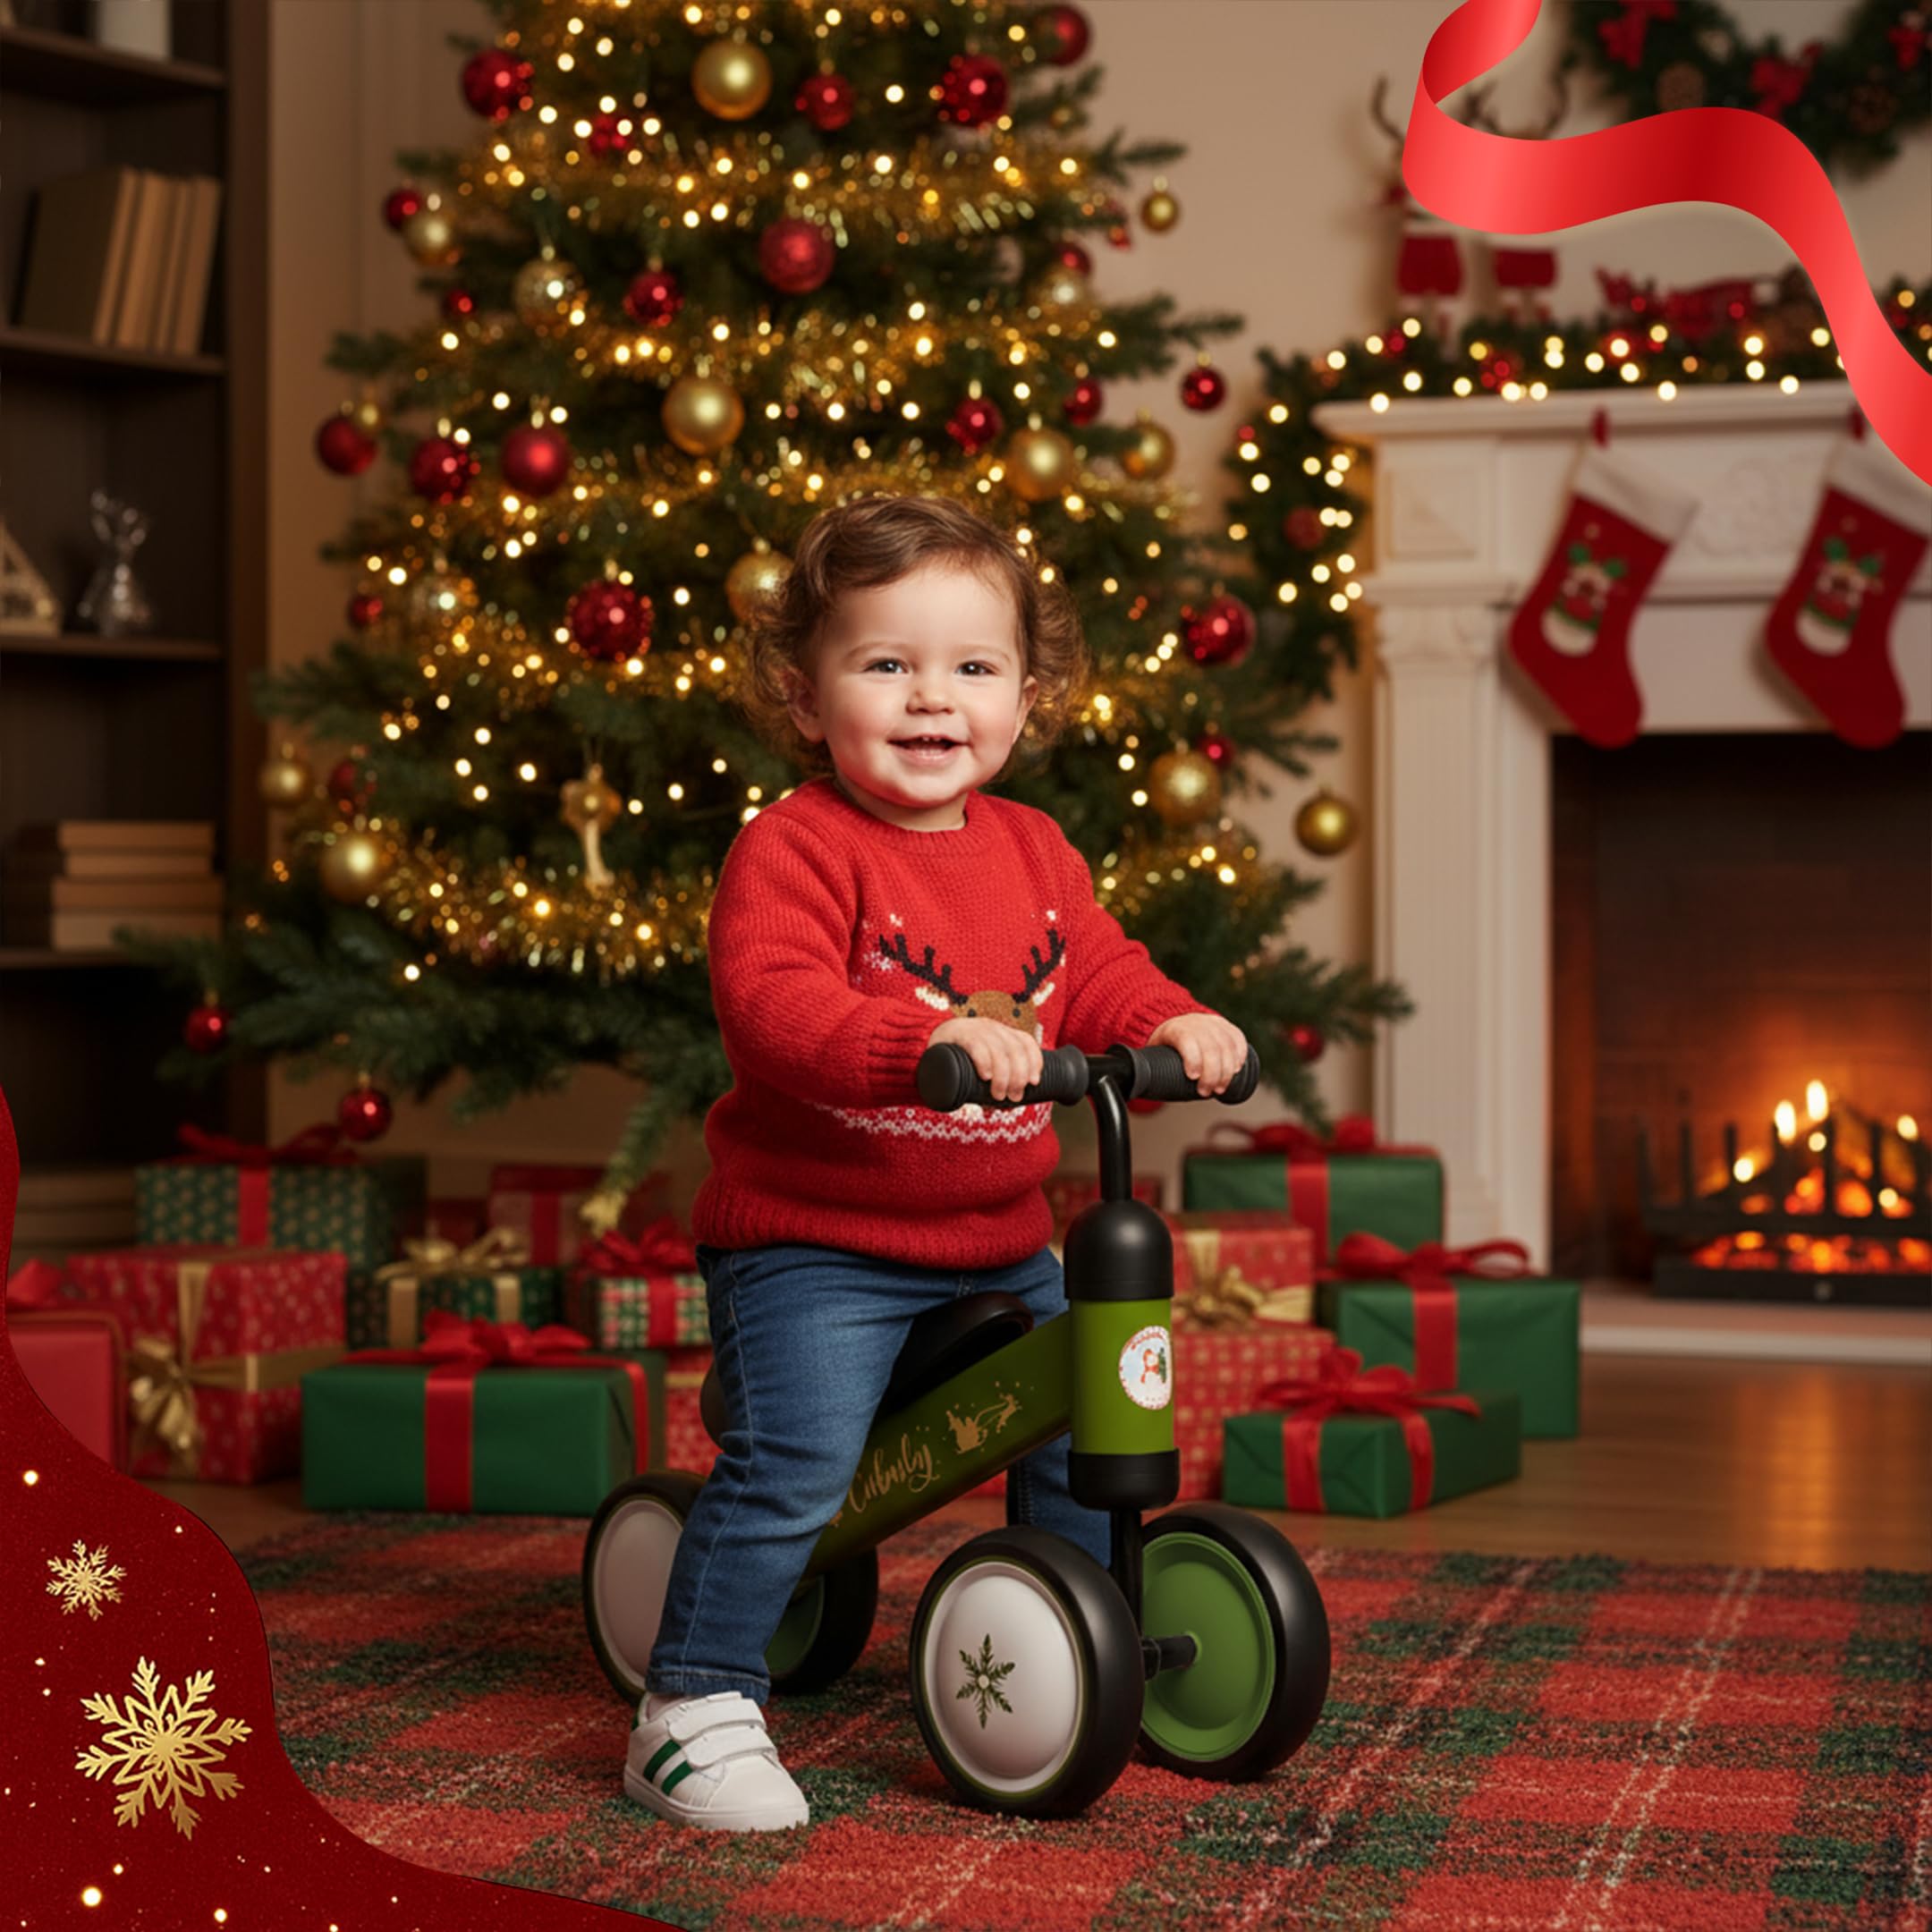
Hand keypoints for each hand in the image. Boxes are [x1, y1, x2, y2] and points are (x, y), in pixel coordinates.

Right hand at [927, 1016, 1043, 1103]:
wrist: (926, 1042)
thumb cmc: (957, 1059)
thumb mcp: (981, 1061)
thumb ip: (995, 1075)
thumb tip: (1008, 1103)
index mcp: (1001, 1032)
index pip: (1025, 1041)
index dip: (1034, 1061)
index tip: (1034, 1082)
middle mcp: (991, 1027)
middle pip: (1015, 1050)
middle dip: (1018, 1077)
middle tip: (1014, 1097)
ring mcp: (975, 1028)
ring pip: (999, 1051)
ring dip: (1003, 1077)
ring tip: (998, 1095)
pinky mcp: (958, 1034)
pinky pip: (976, 1046)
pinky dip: (984, 1062)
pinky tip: (985, 1076)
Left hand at [1147, 1013, 1248, 1096]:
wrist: (1174, 1022)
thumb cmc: (1164, 1045)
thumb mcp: (1154, 1053)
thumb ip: (1155, 1069)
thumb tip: (1148, 1089)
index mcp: (1175, 1029)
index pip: (1187, 1040)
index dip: (1193, 1059)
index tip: (1192, 1077)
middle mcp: (1195, 1023)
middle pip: (1210, 1047)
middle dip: (1212, 1074)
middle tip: (1207, 1091)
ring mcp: (1212, 1022)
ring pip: (1227, 1045)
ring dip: (1227, 1071)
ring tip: (1221, 1088)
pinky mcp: (1225, 1025)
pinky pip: (1237, 1038)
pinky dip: (1239, 1055)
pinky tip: (1236, 1070)